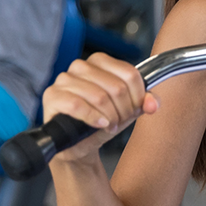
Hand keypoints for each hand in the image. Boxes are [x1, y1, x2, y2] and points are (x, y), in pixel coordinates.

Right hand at [43, 52, 159, 163]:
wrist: (78, 144)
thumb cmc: (102, 121)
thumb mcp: (127, 110)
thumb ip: (143, 103)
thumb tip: (153, 104)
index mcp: (100, 61)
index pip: (130, 74)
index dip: (138, 96)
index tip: (136, 110)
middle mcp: (81, 66)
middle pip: (117, 86)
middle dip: (124, 110)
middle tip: (121, 122)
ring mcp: (64, 79)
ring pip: (100, 96)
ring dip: (110, 117)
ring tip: (110, 126)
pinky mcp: (52, 96)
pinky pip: (78, 105)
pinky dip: (93, 118)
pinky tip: (100, 125)